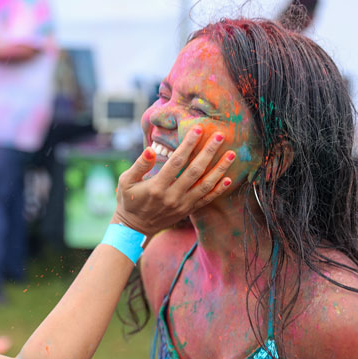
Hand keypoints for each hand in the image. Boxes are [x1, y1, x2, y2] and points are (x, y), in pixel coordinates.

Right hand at [113, 127, 235, 237]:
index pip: (176, 162)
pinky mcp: (187, 211)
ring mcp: (182, 205)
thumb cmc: (128, 200)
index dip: (188, 145)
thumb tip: (150, 149)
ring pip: (205, 185)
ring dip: (219, 169)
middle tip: (220, 136)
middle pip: (195, 171)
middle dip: (209, 152)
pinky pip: (206, 200)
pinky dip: (218, 190)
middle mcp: (172, 196)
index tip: (197, 129)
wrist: (134, 228)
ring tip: (231, 154)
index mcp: (156, 186)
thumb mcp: (126, 181)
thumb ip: (139, 165)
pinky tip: (228, 178)